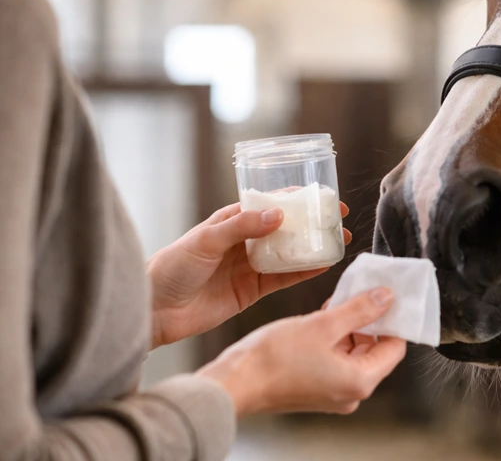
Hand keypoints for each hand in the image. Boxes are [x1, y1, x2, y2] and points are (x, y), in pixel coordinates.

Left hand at [147, 201, 352, 348]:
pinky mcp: (252, 290)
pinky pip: (284, 278)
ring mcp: (250, 266)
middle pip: (287, 228)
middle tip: (339, 221)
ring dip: (313, 247)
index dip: (300, 200)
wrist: (154, 310)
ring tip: (339, 242)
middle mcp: (245, 240)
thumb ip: (242, 227)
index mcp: (233, 220)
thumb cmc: (171, 267)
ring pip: (290, 253)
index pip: (272, 204)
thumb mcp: (206, 240)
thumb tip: (279, 215)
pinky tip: (323, 266)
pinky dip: (304, 272)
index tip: (325, 198)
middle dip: (313, 223)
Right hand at [198, 288, 407, 415]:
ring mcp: (332, 393)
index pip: (394, 348)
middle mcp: (350, 393)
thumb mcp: (323, 324)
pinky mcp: (315, 388)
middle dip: (369, 321)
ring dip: (349, 327)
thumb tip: (386, 298)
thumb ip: (359, 310)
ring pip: (353, 353)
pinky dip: (333, 339)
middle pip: (374, 351)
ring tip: (338, 301)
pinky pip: (335, 360)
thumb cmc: (273, 359)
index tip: (388, 297)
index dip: (393, 320)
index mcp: (359, 382)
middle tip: (361, 293)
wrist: (234, 382)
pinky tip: (323, 316)